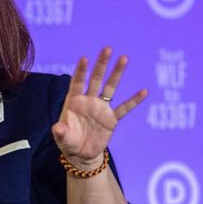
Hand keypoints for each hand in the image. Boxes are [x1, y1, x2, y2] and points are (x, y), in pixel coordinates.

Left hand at [52, 47, 147, 169]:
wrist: (81, 154)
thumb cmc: (68, 142)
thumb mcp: (62, 138)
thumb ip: (60, 132)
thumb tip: (58, 128)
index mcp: (74, 101)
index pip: (78, 82)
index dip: (81, 71)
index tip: (84, 58)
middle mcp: (88, 101)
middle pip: (96, 79)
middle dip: (101, 64)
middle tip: (107, 49)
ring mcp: (101, 108)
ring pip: (110, 88)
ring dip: (117, 73)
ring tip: (124, 58)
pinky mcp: (112, 118)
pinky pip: (125, 108)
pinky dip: (134, 100)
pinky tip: (144, 91)